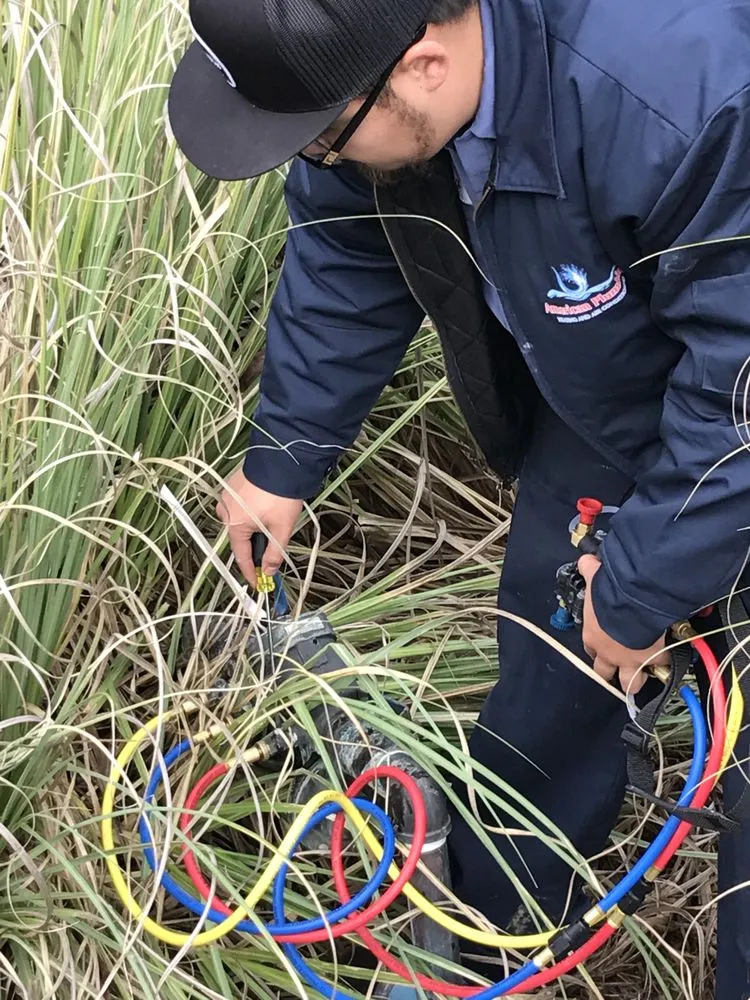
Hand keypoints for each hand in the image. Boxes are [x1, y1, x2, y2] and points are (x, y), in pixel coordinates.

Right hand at [216, 469, 302, 586]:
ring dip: (255, 527)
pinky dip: (252, 512)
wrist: (281, 460)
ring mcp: (227, 496)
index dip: (250, 572)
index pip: (241, 556)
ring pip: (241, 521)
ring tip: (274, 521)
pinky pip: (240, 506)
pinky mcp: (232, 485)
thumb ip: (274, 553)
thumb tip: (268, 572)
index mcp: (234, 525)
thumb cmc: (281, 495)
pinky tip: (267, 507)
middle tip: (272, 551)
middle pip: (240, 538)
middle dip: (256, 546)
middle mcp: (225, 511)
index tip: (257, 583)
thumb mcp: (282, 528)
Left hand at [578, 554, 669, 693]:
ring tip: (643, 678)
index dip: (598, 650)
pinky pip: (664, 664)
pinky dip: (668, 662)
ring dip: (637, 681)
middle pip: (606, 673)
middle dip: (613, 674)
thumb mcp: (596, 579)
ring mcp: (631, 661)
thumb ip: (590, 570)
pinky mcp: (655, 659)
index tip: (604, 648)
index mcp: (593, 637)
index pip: (592, 650)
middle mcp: (609, 654)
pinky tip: (671, 660)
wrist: (634, 603)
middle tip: (620, 671)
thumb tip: (587, 559)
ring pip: (632, 683)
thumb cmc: (612, 593)